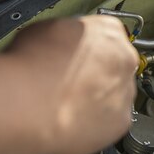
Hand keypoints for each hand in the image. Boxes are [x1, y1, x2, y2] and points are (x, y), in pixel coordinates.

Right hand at [6, 15, 138, 153]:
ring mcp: (125, 92)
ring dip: (96, 99)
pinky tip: (72, 120)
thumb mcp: (44, 29)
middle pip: (115, 66)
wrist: (28, 105)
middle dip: (96, 74)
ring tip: (66, 104)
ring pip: (115, 95)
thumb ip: (67, 35)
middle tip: (70, 82)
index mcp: (109, 30)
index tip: (76, 56)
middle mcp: (124, 60)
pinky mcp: (120, 122)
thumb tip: (60, 42)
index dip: (88, 48)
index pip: (107, 35)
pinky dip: (94, 123)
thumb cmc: (31, 68)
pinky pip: (110, 121)